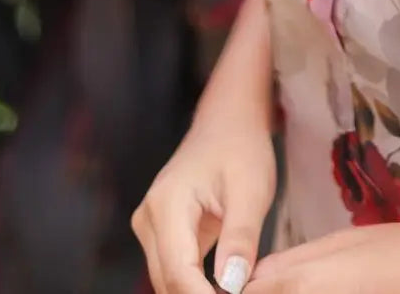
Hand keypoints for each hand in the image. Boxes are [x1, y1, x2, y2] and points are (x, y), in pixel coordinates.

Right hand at [131, 115, 276, 293]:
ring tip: (234, 290)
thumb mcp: (251, 189)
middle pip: (168, 281)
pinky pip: (174, 269)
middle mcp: (148, 219)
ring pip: (168, 280)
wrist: (228, 122)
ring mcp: (150, 226)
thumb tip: (231, 285)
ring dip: (198, 292)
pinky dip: (196, 284)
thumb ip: (240, 238)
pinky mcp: (160, 232)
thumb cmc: (241, 148)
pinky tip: (224, 287)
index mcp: (167, 205)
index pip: (178, 273)